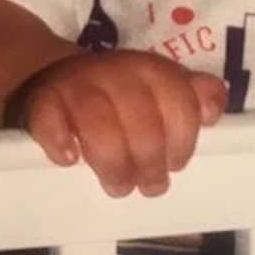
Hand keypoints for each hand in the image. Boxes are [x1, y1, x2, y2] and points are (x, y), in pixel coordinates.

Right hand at [14, 50, 227, 195]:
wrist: (56, 75)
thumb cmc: (120, 92)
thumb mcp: (160, 88)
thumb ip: (193, 96)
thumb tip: (212, 112)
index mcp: (152, 69)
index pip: (177, 101)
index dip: (182, 139)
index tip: (177, 163)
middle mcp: (117, 70)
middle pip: (140, 118)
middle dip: (149, 160)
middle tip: (150, 185)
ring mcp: (78, 83)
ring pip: (98, 122)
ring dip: (112, 163)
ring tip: (119, 185)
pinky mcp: (42, 99)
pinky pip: (49, 118)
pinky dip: (60, 141)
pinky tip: (69, 159)